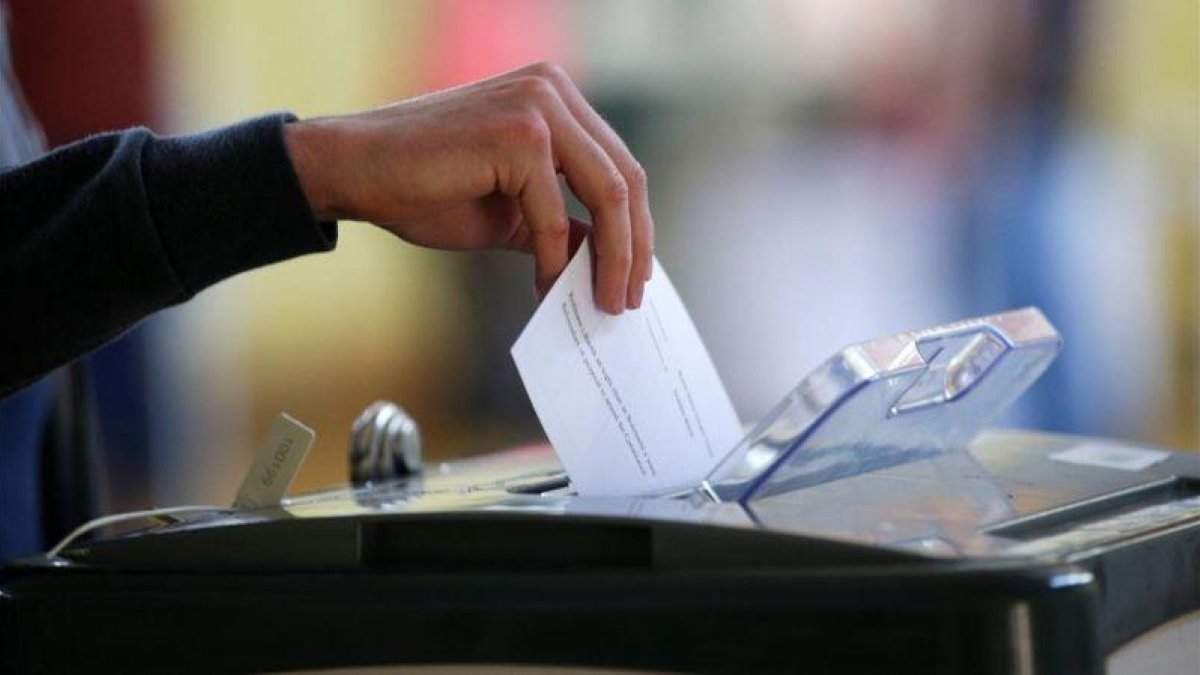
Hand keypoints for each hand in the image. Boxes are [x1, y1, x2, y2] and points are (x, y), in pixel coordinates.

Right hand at [283, 61, 652, 313]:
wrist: (356, 172)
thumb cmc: (424, 188)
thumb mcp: (512, 212)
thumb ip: (561, 225)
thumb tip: (605, 260)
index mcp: (556, 98)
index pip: (619, 166)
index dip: (636, 228)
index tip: (634, 278)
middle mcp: (554, 90)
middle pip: (626, 178)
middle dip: (634, 248)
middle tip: (628, 299)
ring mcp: (539, 106)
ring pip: (608, 194)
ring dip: (613, 258)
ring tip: (605, 303)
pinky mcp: (519, 135)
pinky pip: (556, 215)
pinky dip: (557, 260)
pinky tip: (548, 289)